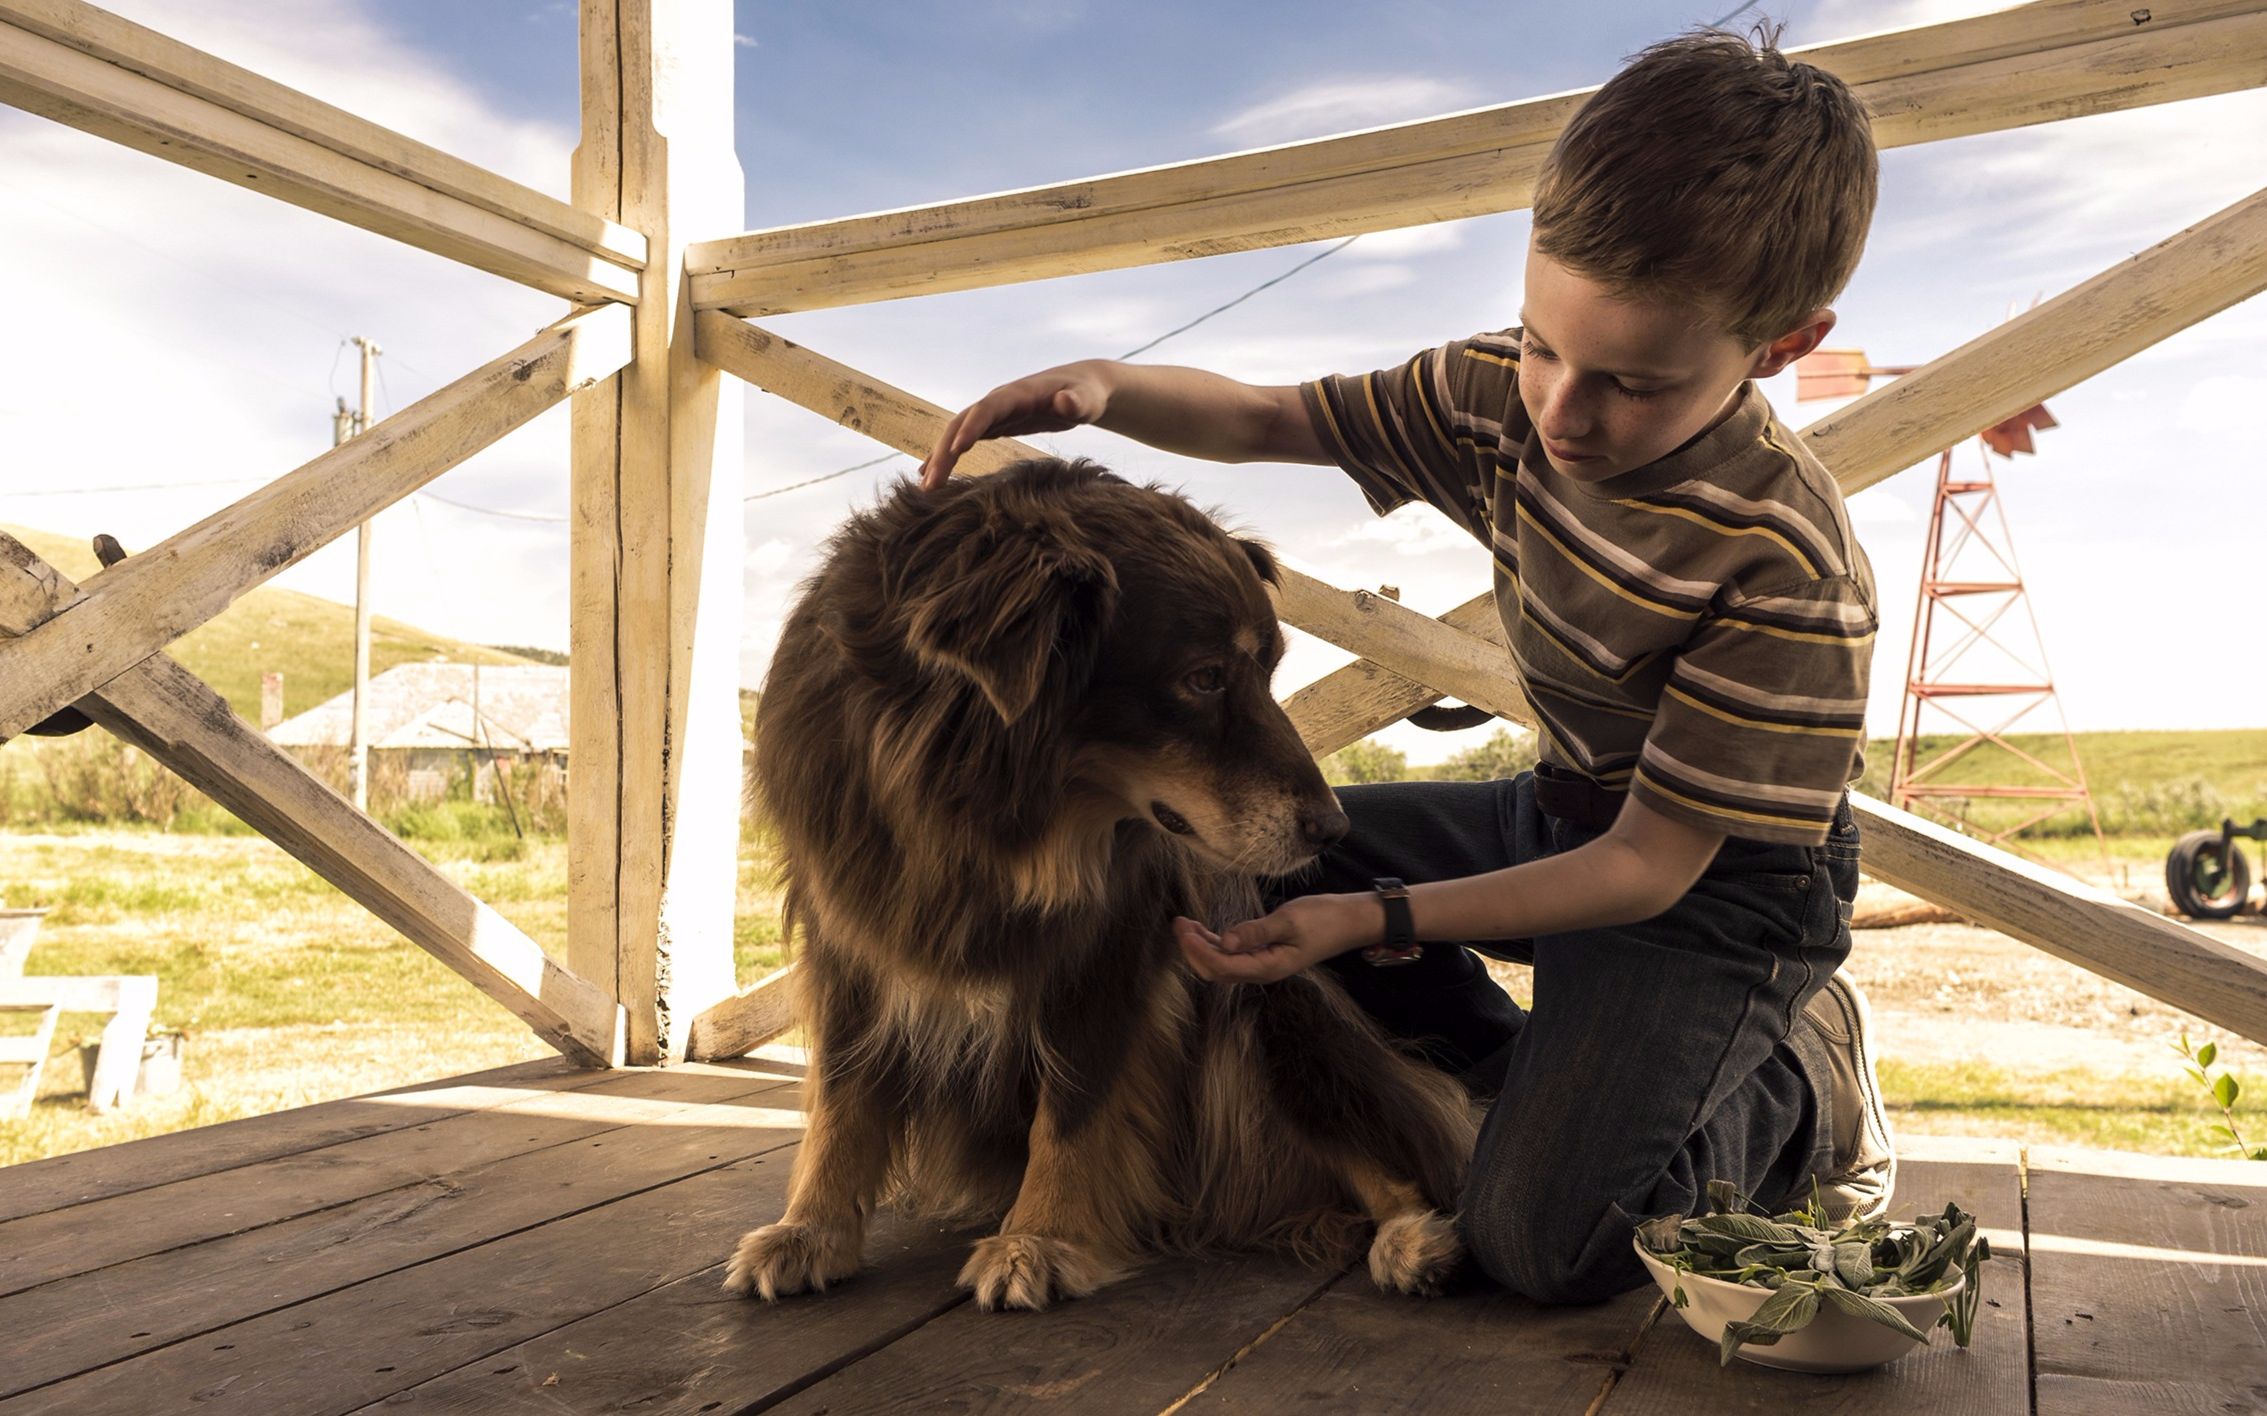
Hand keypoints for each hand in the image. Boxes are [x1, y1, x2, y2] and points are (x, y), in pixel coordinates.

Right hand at [920, 363, 1111, 488]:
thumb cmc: (1088, 394)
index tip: (955, 451)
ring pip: (958, 433)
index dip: (971, 428)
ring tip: (925, 489)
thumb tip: (1065, 401)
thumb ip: (1077, 402)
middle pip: (963, 424)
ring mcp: (994, 413)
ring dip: (939, 458)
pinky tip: (930, 475)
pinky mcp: (996, 425)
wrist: (1082, 386)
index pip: (988, 409)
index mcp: (1018, 394)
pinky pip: (964, 439)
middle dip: (944, 452)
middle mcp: (998, 402)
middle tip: (931, 485)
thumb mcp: (1087, 399)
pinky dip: (946, 456)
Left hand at [1172, 893, 1384, 984]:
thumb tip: (1225, 941)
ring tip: (1184, 923)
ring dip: (1201, 946)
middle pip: (1217, 970)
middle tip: (1179, 923)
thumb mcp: (1288, 920)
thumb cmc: (1323, 918)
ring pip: (1223, 962)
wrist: (1348, 921)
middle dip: (1193, 950)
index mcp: (1268, 967)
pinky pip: (1233, 954)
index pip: (1222, 966)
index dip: (1198, 951)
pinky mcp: (1265, 954)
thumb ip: (1255, 932)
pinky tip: (1203, 929)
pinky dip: (1215, 943)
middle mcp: (1262, 971)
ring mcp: (1263, 964)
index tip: (1183, 930)